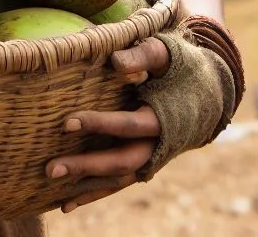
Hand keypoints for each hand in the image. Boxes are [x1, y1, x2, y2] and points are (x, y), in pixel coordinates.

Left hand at [45, 37, 169, 212]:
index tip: (66, 122)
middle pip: (120, 162)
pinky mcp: (141, 165)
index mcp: (164, 119)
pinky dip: (93, 194)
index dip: (98, 124)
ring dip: (86, 187)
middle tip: (50, 168)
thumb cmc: (177, 66)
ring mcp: (149, 159)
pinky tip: (66, 204)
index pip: (128, 125)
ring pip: (117, 180)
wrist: (206, 92)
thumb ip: (141, 55)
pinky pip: (116, 183)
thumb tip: (116, 62)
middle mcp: (157, 146)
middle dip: (86, 167)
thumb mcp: (163, 53)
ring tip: (53, 191)